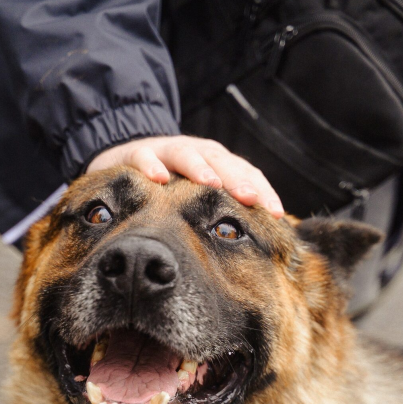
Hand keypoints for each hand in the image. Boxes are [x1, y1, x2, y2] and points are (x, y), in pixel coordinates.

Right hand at [86, 135, 283, 217]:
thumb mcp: (201, 204)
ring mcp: (165, 153)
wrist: (125, 162)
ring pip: (185, 155)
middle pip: (221, 162)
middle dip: (236, 179)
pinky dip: (150, 165)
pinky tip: (158, 179)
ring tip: (210, 183)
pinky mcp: (134, 155)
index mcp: (218, 166)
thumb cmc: (171, 193)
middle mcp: (196, 155)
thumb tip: (271, 251)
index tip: (277, 214)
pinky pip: (142, 157)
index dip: (263, 191)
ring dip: (199, 168)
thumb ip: (227, 218)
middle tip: (249, 197)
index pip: (247, 175)